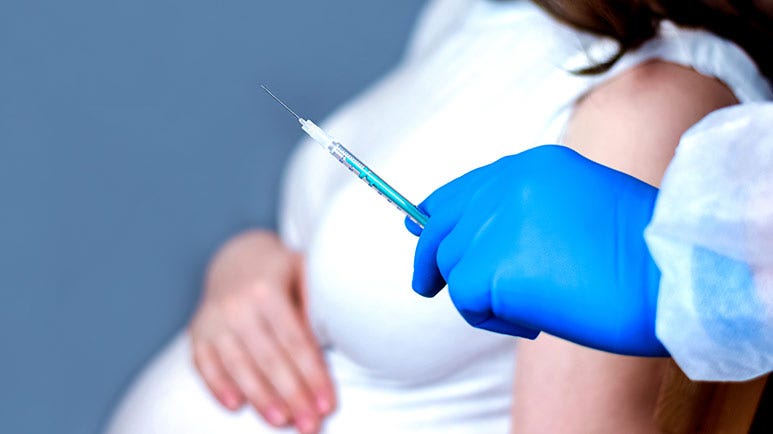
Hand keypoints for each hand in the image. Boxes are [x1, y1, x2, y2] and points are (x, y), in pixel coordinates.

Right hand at [189, 230, 334, 433]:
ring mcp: (214, 319)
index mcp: (267, 290)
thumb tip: (332, 334)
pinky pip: (203, 364)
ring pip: (238, 366)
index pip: (295, 341)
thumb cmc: (282, 274)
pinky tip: (236, 407)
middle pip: (269, 359)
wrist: (236, 259)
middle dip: (292, 396)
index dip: (312, 375)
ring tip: (282, 422)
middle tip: (310, 426)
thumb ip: (315, 299)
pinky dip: (217, 386)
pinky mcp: (197, 332)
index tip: (327, 404)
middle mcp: (237, 305)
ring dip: (261, 398)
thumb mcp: (303, 270)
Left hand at [406, 145, 667, 355]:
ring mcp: (495, 223)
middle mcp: (504, 186)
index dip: (436, 215)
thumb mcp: (578, 208)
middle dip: (428, 258)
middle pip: (440, 227)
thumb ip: (525, 213)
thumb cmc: (642, 251)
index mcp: (529, 166)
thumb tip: (476, 243)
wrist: (672, 273)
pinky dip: (490, 319)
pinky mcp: (490, 266)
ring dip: (481, 296)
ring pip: (453, 267)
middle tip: (425, 286)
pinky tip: (530, 321)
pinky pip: (464, 300)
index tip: (421, 231)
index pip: (460, 190)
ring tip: (530, 308)